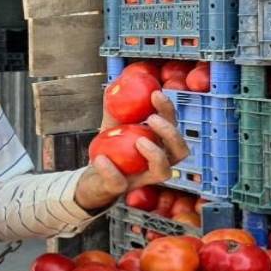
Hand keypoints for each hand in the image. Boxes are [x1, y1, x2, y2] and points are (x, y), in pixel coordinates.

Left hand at [73, 90, 190, 211]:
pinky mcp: (121, 190)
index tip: (155, 94)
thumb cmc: (110, 148)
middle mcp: (158, 162)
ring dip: (156, 154)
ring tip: (139, 140)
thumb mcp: (113, 123)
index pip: (174, 126)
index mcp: (159, 144)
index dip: (169, 110)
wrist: (90, 175)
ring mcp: (142, 178)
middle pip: (180, 151)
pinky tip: (101, 158)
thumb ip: (117, 104)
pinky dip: (110, 170)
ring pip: (164, 172)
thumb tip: (119, 80)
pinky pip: (120, 183)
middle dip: (170, 133)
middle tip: (152, 119)